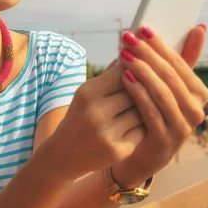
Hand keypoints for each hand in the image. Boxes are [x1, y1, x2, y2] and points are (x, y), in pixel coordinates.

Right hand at [50, 62, 145, 179]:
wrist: (64, 155)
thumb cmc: (79, 116)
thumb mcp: (86, 93)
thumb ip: (110, 75)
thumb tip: (134, 51)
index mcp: (86, 94)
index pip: (123, 72)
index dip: (135, 68)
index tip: (140, 68)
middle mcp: (95, 113)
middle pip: (135, 91)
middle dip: (141, 89)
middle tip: (142, 89)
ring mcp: (108, 134)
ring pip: (143, 111)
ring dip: (144, 108)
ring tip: (136, 108)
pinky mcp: (119, 151)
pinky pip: (143, 130)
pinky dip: (142, 126)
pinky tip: (134, 126)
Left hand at [112, 25, 207, 186]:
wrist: (137, 154)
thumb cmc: (148, 114)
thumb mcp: (161, 87)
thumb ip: (175, 61)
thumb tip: (198, 27)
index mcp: (197, 93)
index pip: (180, 63)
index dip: (160, 44)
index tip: (141, 28)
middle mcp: (195, 110)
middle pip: (170, 75)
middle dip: (147, 53)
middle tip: (128, 38)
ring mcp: (182, 127)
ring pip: (163, 92)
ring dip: (143, 70)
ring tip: (124, 55)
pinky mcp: (166, 141)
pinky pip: (152, 112)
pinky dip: (139, 92)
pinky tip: (125, 78)